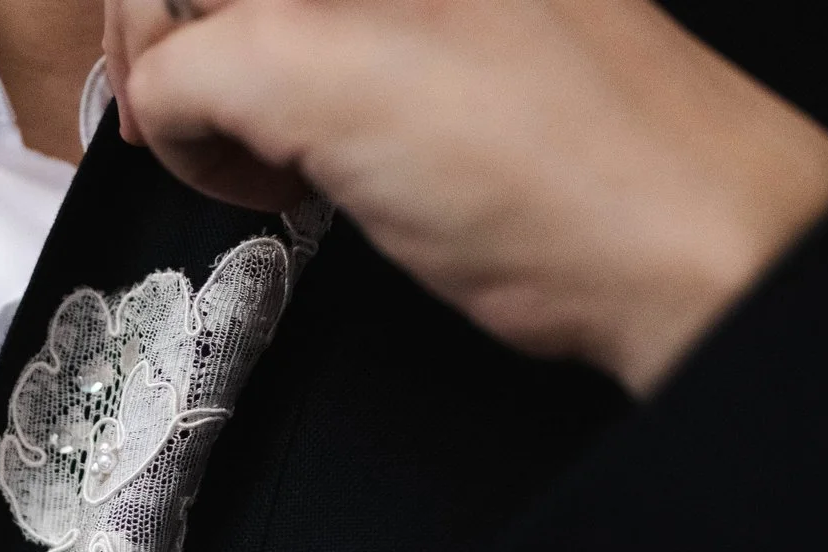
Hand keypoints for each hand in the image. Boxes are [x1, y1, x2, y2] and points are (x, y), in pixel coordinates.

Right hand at [104, 0, 827, 393]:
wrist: (684, 250)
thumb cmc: (549, 164)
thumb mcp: (322, 82)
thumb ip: (199, 65)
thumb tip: (156, 102)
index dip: (144, 26)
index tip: (147, 106)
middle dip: (180, 58)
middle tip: (197, 140)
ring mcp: (410, 10)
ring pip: (256, 29)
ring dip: (225, 101)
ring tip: (257, 166)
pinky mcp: (434, 67)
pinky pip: (307, 72)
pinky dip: (276, 127)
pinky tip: (302, 176)